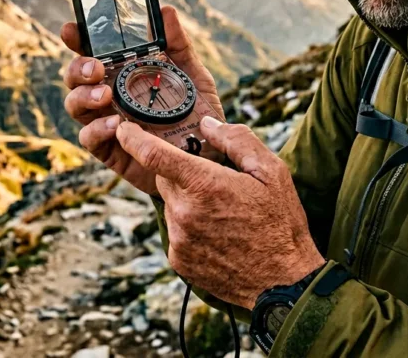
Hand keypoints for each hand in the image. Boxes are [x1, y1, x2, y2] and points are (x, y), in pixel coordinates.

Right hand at [59, 5, 222, 196]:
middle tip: (96, 68)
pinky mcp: (110, 150)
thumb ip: (178, 46)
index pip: (92, 52)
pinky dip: (97, 129)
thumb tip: (165, 10)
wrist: (209, 160)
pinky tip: (116, 124)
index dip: (76, 39)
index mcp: (123, 74)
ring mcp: (106, 122)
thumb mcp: (192, 77)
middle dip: (78, 68)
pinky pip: (89, 139)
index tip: (71, 30)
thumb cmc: (197, 117)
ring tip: (106, 96)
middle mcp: (109, 95)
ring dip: (84, 96)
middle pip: (76, 77)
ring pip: (75, 105)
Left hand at [115, 115, 324, 308]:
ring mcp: (179, 239)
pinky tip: (218, 234)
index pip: (153, 155)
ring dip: (187, 201)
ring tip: (223, 213)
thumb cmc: (280, 223)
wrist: (284, 283)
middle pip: (164, 178)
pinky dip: (189, 226)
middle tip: (213, 180)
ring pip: (171, 205)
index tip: (123, 128)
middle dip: (182, 173)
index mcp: (204, 185)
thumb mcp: (270, 172)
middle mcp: (184, 212)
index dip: (133, 138)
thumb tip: (206, 124)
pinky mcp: (179, 260)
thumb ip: (236, 140)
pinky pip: (176, 231)